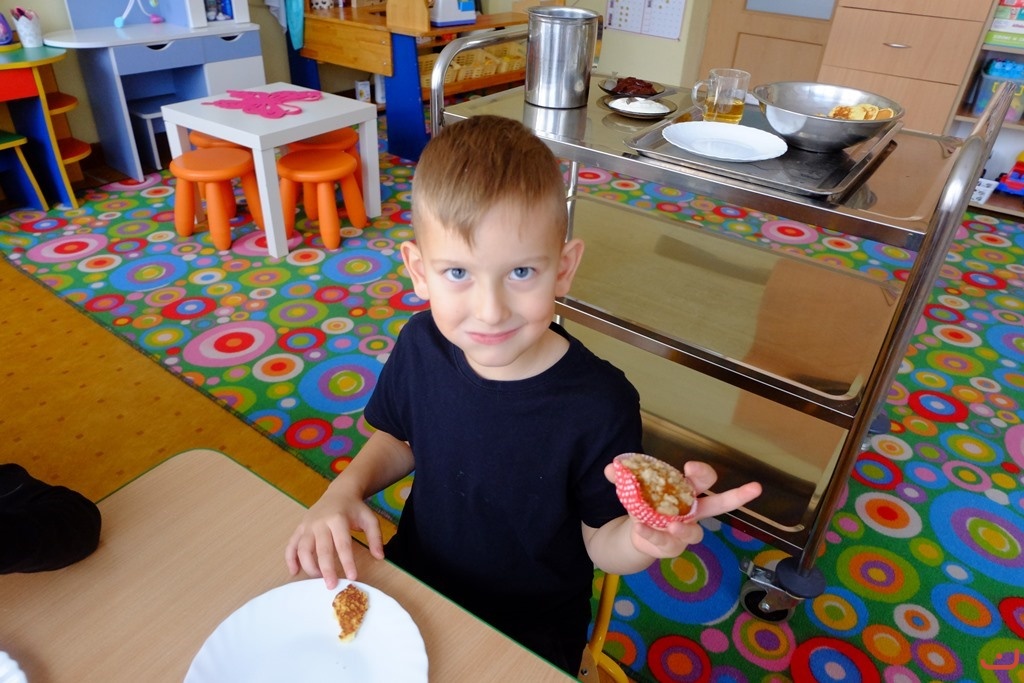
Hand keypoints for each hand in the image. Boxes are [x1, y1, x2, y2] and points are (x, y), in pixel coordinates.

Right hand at [284, 487, 384, 588]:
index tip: (352, 577)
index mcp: (338, 519)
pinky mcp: (300, 528)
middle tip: (331, 586)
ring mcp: (307, 525)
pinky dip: (290, 559)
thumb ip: (375, 537)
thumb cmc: (355, 509)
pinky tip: (294, 572)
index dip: (347, 562)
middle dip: (326, 569)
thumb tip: (379, 557)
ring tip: (317, 579)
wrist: (339, 492)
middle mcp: (320, 522)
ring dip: (308, 566)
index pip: (342, 544)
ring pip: (303, 548)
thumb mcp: (369, 519)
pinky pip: (291, 544)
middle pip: (321, 549)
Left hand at [605, 460, 761, 558]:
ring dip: (684, 528)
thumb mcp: (634, 488)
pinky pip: (665, 543)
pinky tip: (641, 528)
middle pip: (720, 505)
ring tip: (672, 524)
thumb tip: (611, 469)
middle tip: (755, 487)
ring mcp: (684, 532)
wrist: (636, 532)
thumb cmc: (647, 504)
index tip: (690, 468)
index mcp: (687, 491)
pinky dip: (653, 536)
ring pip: (694, 533)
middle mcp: (692, 512)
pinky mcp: (670, 548)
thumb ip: (624, 478)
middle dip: (738, 496)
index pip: (704, 479)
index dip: (702, 473)